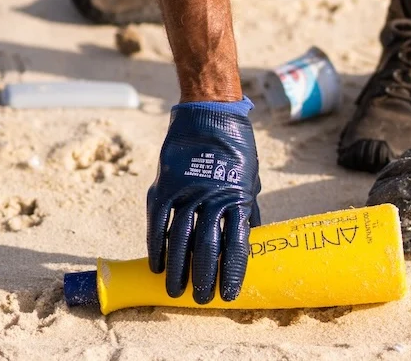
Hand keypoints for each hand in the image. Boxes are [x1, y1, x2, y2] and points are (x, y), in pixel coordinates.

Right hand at [147, 98, 260, 303]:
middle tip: (200, 298)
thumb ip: (248, 207)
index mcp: (237, 198)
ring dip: (177, 269)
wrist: (209, 113)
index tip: (228, 295)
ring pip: (179, 240)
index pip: (236, 246)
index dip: (231, 273)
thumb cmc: (236, 146)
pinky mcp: (165, 185)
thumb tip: (254, 237)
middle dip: (202, 277)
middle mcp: (211, 198)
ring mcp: (186, 192)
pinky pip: (157, 222)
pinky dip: (156, 245)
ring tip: (175, 290)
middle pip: (205, 248)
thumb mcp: (250, 177)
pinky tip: (157, 264)